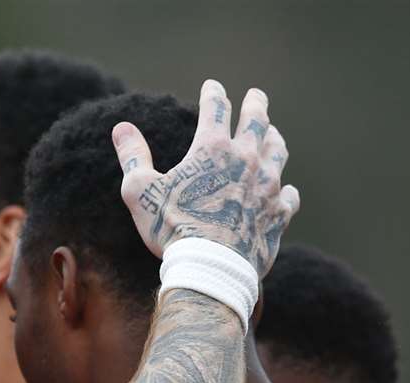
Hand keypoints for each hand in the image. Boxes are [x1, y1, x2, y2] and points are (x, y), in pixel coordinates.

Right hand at [115, 79, 299, 276]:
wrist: (210, 268)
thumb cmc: (171, 229)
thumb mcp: (140, 191)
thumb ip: (133, 157)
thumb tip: (121, 128)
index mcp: (212, 148)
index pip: (216, 108)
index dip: (213, 93)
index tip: (212, 86)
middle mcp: (245, 160)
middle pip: (257, 121)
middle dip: (256, 104)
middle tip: (256, 95)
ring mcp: (266, 186)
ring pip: (277, 152)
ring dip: (274, 139)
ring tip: (273, 134)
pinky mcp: (278, 213)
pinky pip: (288, 196)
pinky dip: (285, 191)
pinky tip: (284, 191)